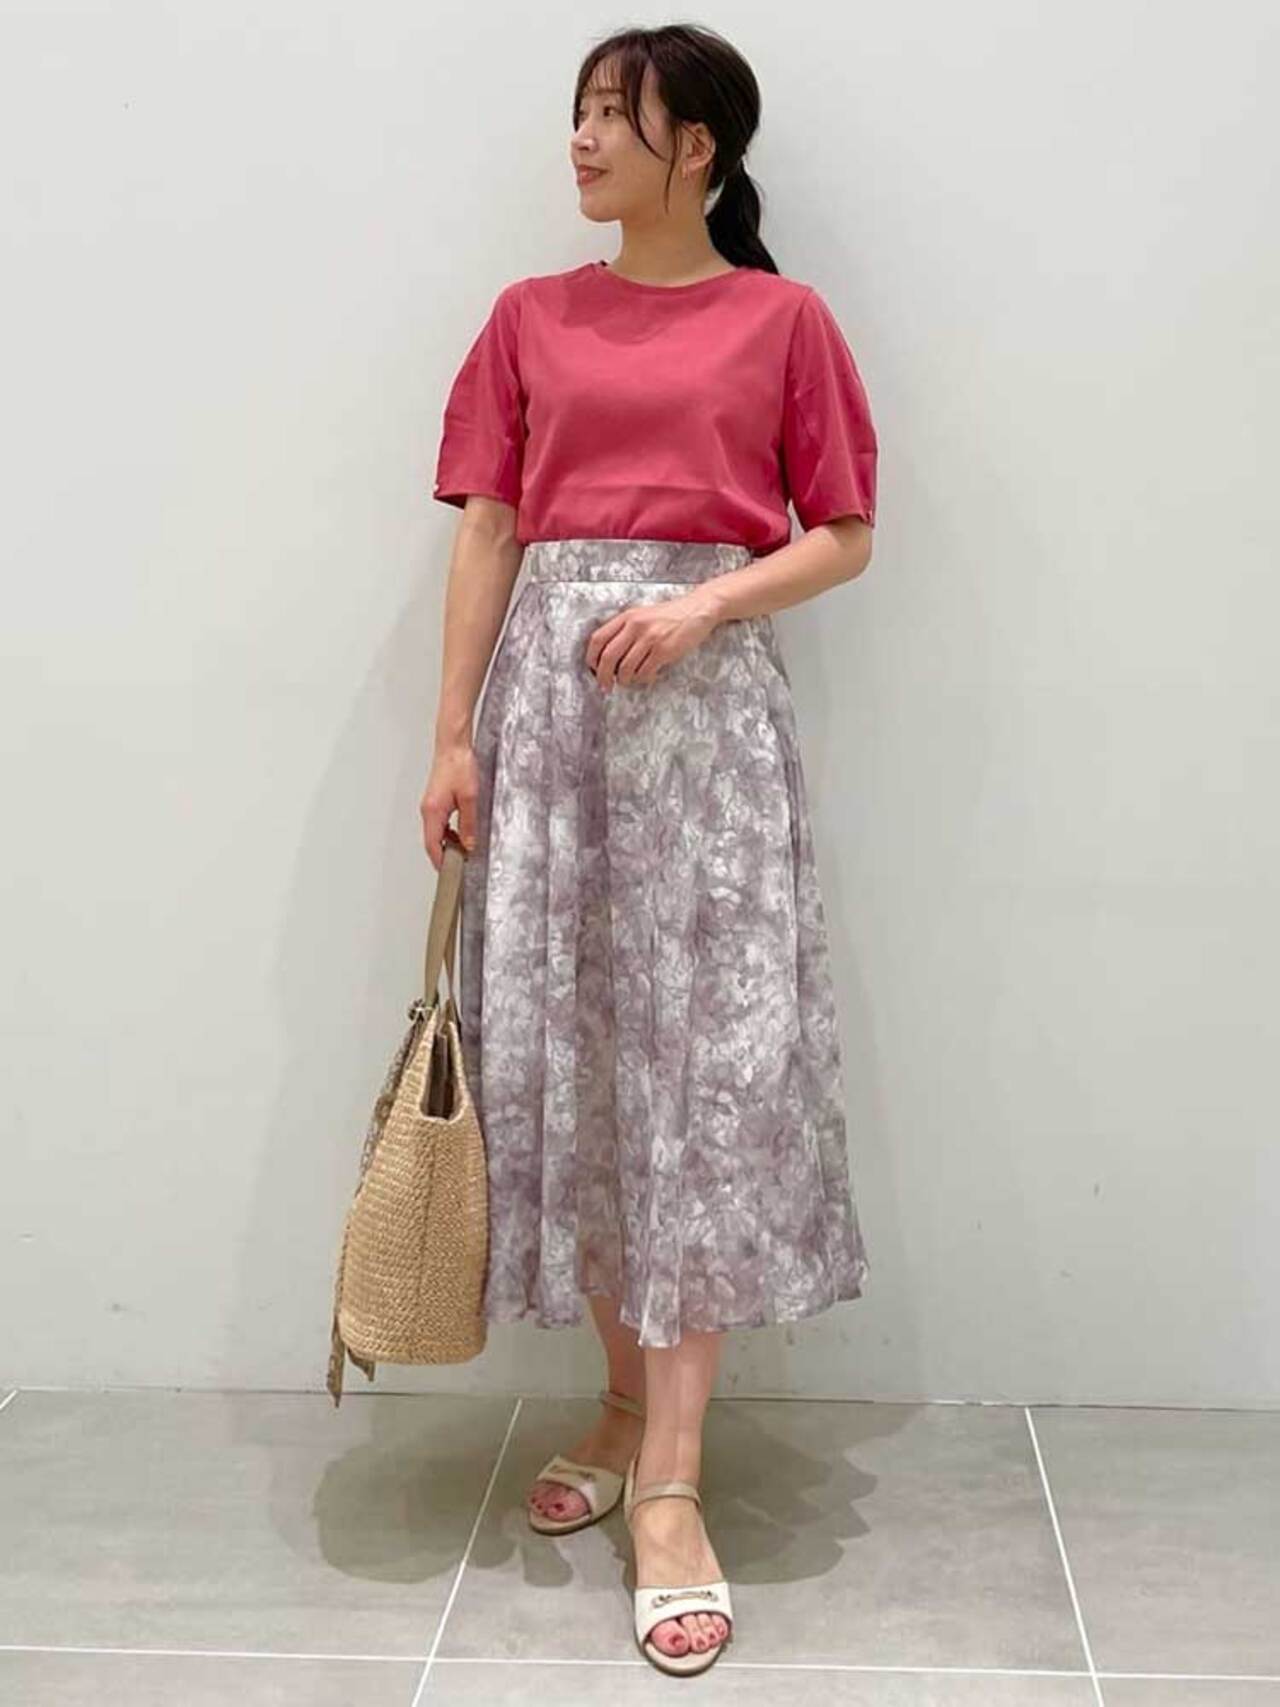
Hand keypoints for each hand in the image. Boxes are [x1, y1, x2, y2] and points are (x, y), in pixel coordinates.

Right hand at [420, 743, 478, 870]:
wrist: (453, 746)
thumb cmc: (459, 765)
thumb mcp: (470, 798)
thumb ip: (469, 824)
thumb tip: (469, 844)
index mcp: (433, 812)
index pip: (433, 846)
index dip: (441, 862)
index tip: (451, 872)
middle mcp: (428, 810)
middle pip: (432, 841)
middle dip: (445, 855)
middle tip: (461, 862)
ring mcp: (430, 806)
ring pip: (436, 833)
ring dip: (448, 843)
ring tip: (465, 849)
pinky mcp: (434, 801)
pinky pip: (438, 824)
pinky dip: (448, 833)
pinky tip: (462, 832)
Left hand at [585, 588, 720, 690]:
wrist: (697, 610)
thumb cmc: (669, 616)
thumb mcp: (642, 615)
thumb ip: (625, 630)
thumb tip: (607, 657)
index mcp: (627, 617)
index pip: (598, 639)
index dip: (591, 658)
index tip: (593, 670)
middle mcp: (635, 626)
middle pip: (608, 657)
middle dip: (603, 676)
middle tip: (605, 686)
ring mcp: (650, 638)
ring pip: (626, 668)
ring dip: (624, 680)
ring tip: (628, 681)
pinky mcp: (664, 650)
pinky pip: (644, 672)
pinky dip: (642, 679)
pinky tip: (647, 675)